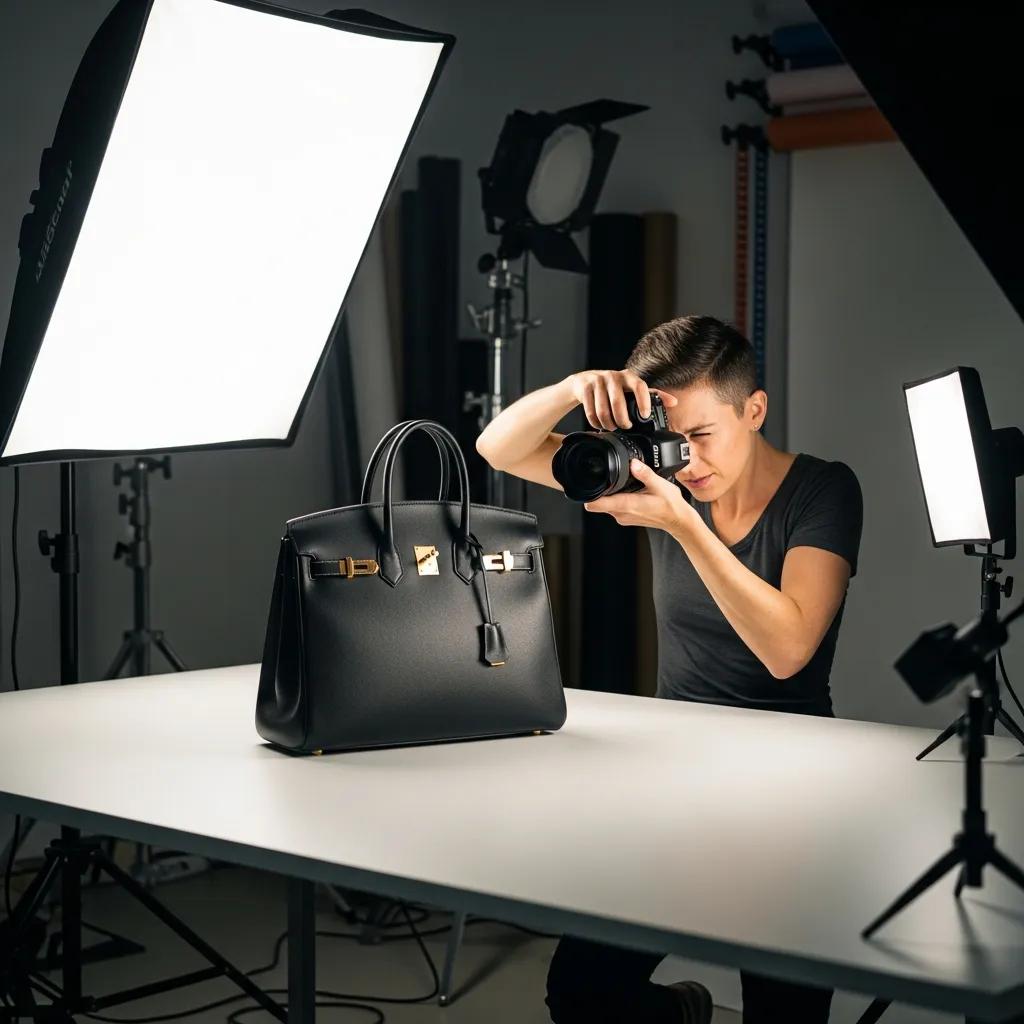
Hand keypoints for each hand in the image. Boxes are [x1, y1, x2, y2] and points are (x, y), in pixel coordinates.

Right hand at [567, 370, 676, 430]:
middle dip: (622, 420)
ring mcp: (597, 381)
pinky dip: (596, 423)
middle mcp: (613, 376)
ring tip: (612, 427)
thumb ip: (651, 395)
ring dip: (608, 424)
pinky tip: (600, 425)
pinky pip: (590, 412)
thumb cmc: (612, 388)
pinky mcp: (584, 388)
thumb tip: (674, 402)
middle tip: (625, 427)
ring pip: (603, 410)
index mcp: (628, 377)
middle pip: (618, 402)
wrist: (583, 382)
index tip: (645, 415)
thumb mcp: (631, 389)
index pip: (640, 385)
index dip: (644, 401)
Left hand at [584, 459, 700, 534]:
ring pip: (606, 504)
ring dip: (609, 494)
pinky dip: (616, 499)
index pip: (596, 504)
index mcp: (627, 505)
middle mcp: (621, 514)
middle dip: (599, 490)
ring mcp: (623, 517)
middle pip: (598, 502)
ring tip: (619, 484)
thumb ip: (645, 473)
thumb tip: (633, 463)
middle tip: (605, 478)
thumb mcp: (660, 485)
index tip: (586, 485)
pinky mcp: (626, 517)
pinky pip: (614, 506)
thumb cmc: (671, 506)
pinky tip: (627, 491)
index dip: (588, 494)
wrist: (678, 520)